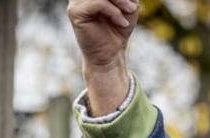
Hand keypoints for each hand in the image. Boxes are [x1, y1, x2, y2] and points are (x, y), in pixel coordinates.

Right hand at [67, 0, 137, 114]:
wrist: (109, 60)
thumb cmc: (118, 34)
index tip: (134, 4)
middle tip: (134, 6)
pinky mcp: (75, 14)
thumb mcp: (128, 11)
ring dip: (119, 1)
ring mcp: (76, 4)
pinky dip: (113, 11)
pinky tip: (123, 24)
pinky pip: (96, 3)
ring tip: (131, 12)